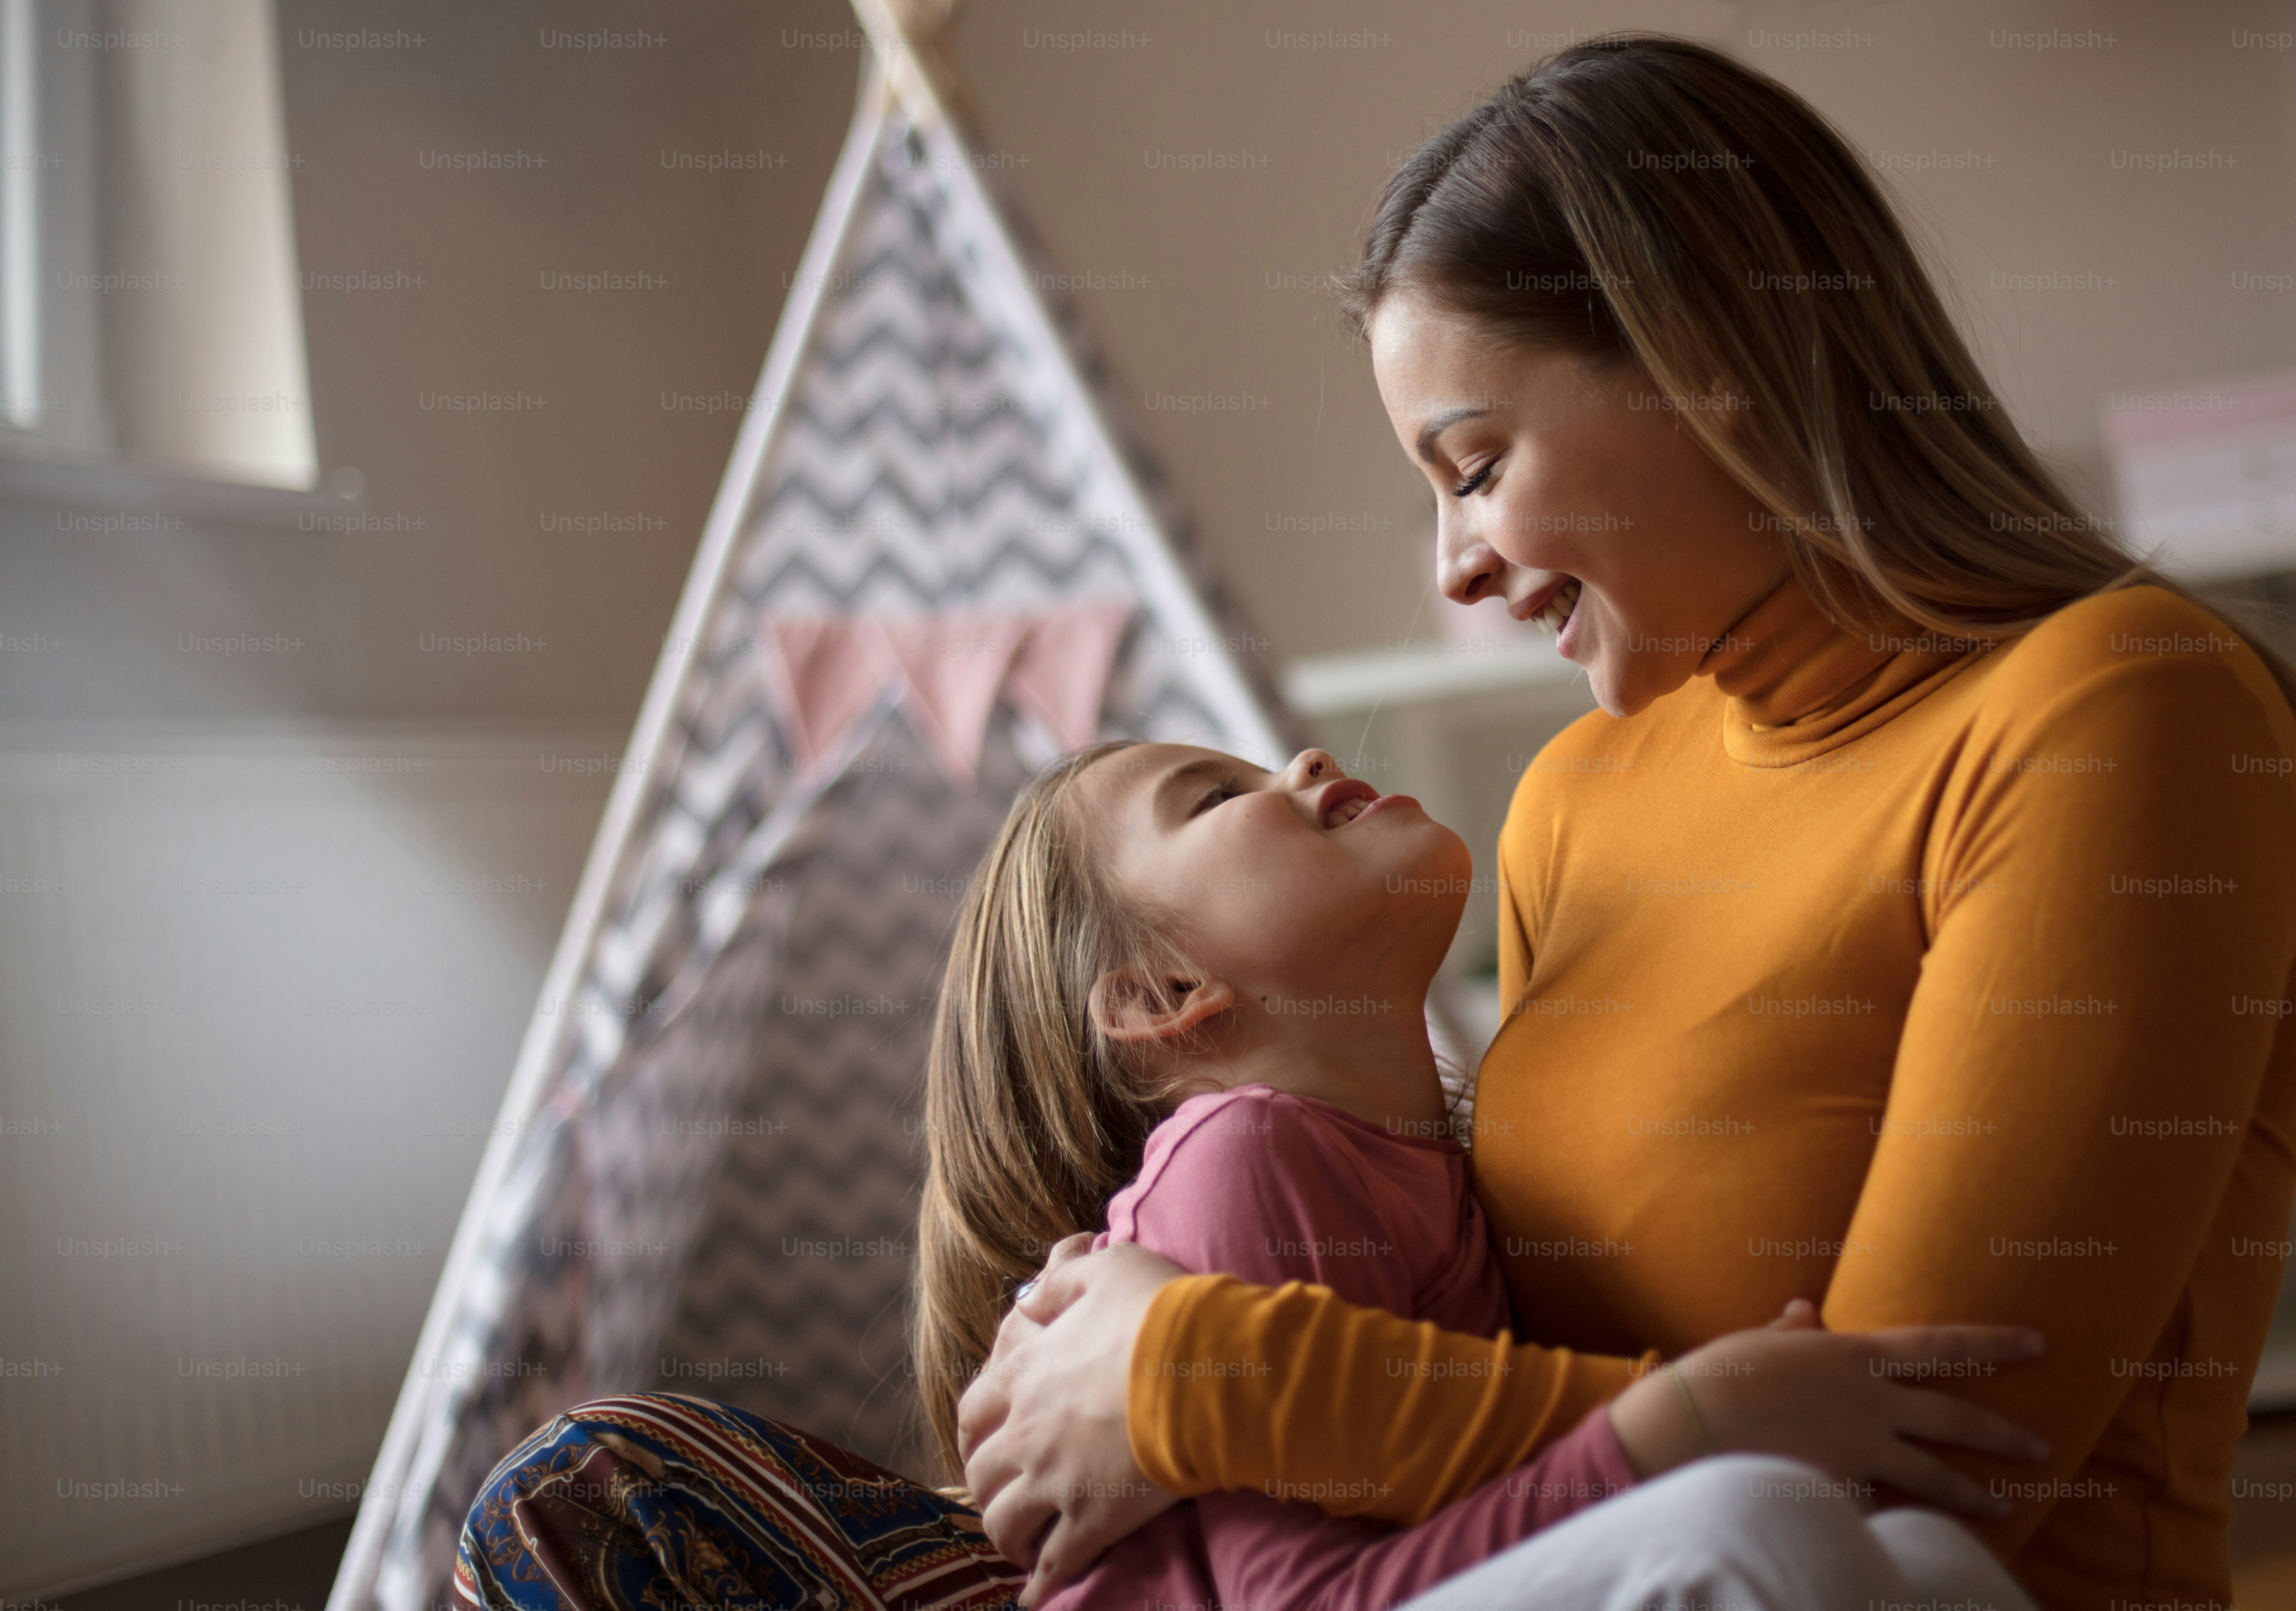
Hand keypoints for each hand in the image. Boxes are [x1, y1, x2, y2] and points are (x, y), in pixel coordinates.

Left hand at [957, 1236, 1187, 1604]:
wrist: (1209, 1367)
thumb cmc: (1162, 1311)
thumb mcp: (1107, 1269)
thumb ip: (1061, 1283)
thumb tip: (1030, 1297)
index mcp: (1026, 1374)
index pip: (974, 1410)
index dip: (974, 1431)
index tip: (982, 1443)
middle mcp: (1028, 1431)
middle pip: (981, 1473)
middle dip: (985, 1488)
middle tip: (1002, 1498)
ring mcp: (1056, 1481)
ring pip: (1003, 1522)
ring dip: (1004, 1536)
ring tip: (1018, 1545)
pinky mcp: (1092, 1520)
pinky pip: (1052, 1565)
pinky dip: (1038, 1586)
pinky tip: (1033, 1599)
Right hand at [1606, 1300, 2048, 1519]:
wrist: (1691, 1423)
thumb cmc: (1720, 1374)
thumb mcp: (1760, 1342)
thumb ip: (1792, 1330)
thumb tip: (1805, 1310)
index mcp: (1853, 1354)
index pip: (1942, 1344)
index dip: (1994, 1343)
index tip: (2038, 1344)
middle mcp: (1870, 1402)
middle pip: (1955, 1416)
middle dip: (2004, 1432)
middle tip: (2043, 1445)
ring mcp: (1860, 1449)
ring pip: (1936, 1474)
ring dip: (1976, 1491)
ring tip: (2008, 1504)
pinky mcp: (1843, 1489)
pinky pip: (1882, 1506)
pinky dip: (1899, 1519)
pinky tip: (1918, 1535)